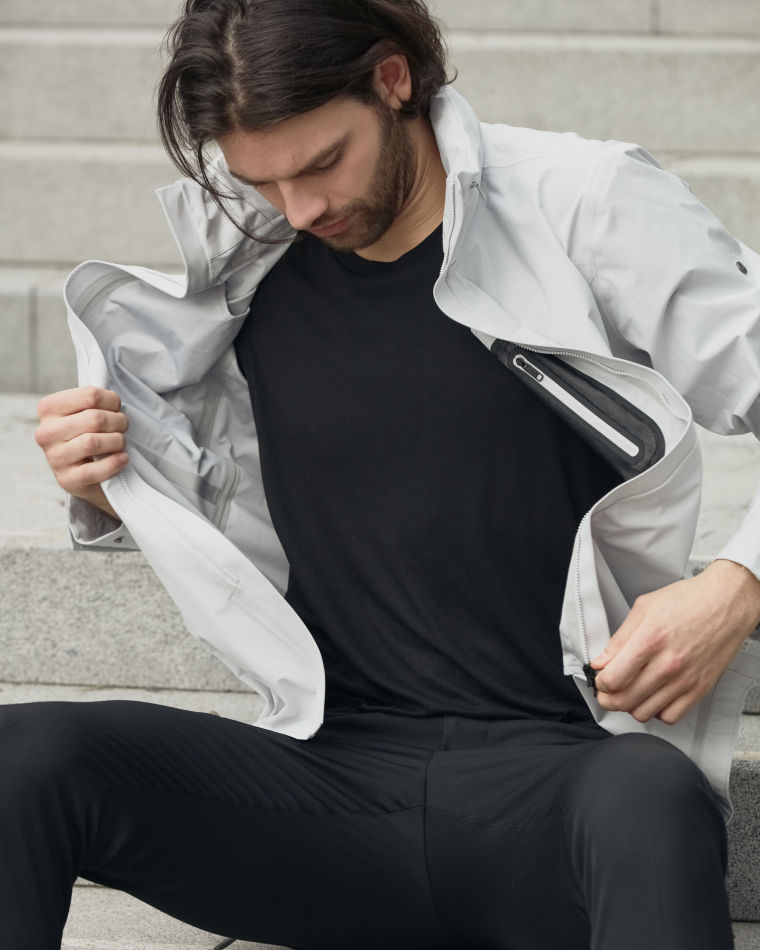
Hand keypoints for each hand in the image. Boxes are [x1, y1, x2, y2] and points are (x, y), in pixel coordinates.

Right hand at [35, 387, 128, 518]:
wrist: (83, 473)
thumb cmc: (87, 434)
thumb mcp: (84, 413)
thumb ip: (94, 402)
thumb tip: (115, 401)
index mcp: (48, 408)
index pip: (90, 395)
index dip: (112, 401)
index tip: (116, 408)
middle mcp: (46, 432)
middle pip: (95, 419)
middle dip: (119, 422)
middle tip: (123, 426)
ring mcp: (54, 457)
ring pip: (93, 442)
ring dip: (117, 441)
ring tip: (121, 442)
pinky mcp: (66, 479)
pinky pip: (94, 470)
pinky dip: (114, 463)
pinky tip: (122, 458)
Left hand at [591, 559, 759, 724]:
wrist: (727, 602)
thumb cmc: (689, 600)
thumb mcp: (644, 607)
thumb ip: (620, 638)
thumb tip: (601, 661)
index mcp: (650, 640)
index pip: (613, 679)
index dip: (600, 682)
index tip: (600, 678)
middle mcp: (667, 664)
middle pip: (624, 700)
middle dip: (608, 698)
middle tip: (606, 691)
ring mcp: (685, 680)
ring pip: (645, 713)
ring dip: (630, 707)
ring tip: (629, 693)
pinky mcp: (700, 689)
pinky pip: (671, 716)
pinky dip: (657, 712)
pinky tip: (653, 697)